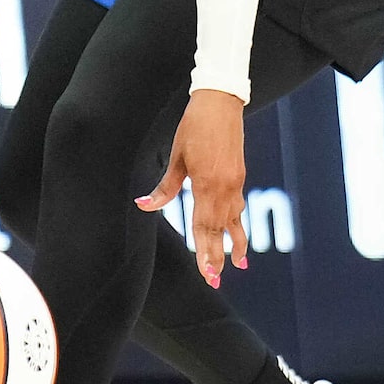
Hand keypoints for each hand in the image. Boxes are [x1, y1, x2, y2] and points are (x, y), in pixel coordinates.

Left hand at [136, 89, 249, 285]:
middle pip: (220, 229)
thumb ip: (165, 187)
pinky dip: (237, 223)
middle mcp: (224, 188)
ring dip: (233, 244)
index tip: (207, 272)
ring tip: (238, 265)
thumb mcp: (177, 157)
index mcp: (206, 185)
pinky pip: (237, 206)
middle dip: (217, 256)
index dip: (205, 251)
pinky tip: (237, 234)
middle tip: (214, 280)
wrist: (220, 103)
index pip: (204, 226)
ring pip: (233, 220)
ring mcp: (235, 183)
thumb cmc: (194, 127)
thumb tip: (144, 205)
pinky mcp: (239, 175)